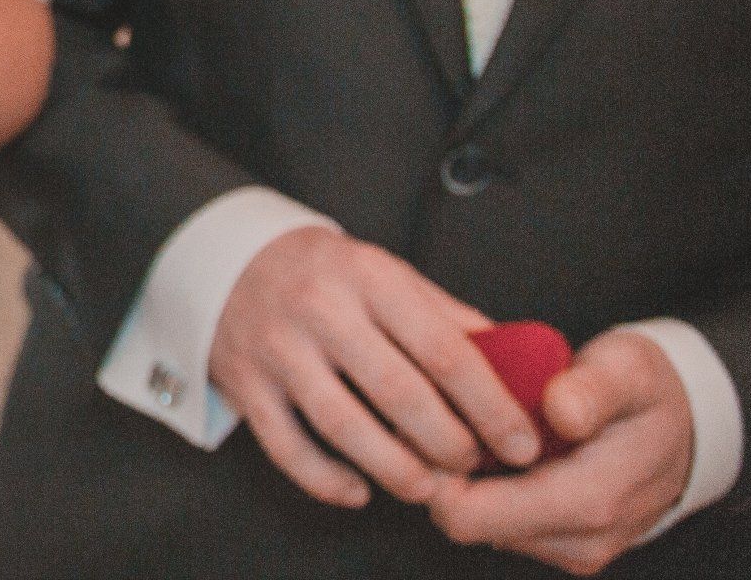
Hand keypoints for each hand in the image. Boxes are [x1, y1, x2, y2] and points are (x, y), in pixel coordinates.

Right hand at [210, 227, 543, 507]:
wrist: (229, 259)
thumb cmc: (327, 274)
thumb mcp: (388, 275)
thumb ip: (449, 320)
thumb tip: (519, 370)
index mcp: (370, 277)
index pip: (444, 349)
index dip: (491, 406)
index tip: (521, 444)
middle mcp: (321, 310)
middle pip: (398, 392)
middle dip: (448, 443)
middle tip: (473, 466)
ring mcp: (277, 349)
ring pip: (342, 425)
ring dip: (395, 468)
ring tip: (427, 487)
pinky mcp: (244, 384)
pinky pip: (287, 448)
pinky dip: (326, 480)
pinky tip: (360, 490)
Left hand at [428, 331, 694, 575]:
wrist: (689, 429)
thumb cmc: (650, 392)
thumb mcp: (627, 368)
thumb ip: (592, 388)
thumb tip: (560, 410)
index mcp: (588, 501)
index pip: (469, 515)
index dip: (435, 470)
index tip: (430, 421)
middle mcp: (578, 539)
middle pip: (465, 522)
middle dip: (444, 471)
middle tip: (442, 414)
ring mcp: (571, 548)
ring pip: (479, 524)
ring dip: (466, 479)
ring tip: (473, 423)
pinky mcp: (563, 545)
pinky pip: (501, 522)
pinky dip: (488, 486)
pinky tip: (495, 443)